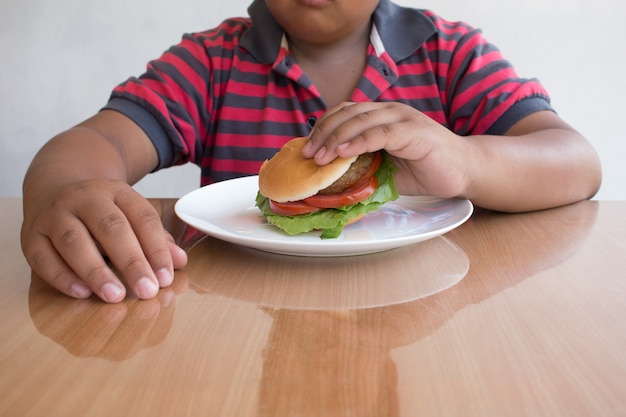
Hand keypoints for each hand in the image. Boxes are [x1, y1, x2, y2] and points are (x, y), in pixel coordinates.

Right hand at [21, 178, 187, 302]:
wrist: (54, 186)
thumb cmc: (102, 211)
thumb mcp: (131, 214)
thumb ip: (156, 238)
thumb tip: (180, 262)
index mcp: (117, 192)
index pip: (142, 218)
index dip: (157, 248)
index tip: (167, 277)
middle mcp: (85, 199)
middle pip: (110, 228)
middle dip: (131, 261)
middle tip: (148, 290)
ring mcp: (55, 214)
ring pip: (74, 240)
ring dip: (96, 271)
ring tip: (116, 296)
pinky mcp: (31, 234)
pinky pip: (43, 256)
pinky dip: (62, 276)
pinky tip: (82, 293)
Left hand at [302, 102, 469, 198]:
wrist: (463, 171)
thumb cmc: (425, 170)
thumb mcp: (385, 168)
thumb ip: (362, 166)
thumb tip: (331, 179)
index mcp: (382, 116)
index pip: (345, 113)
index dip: (323, 127)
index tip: (307, 147)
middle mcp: (390, 111)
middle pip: (348, 114)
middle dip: (323, 133)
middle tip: (307, 154)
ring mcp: (403, 119)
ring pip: (361, 120)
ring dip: (336, 138)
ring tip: (319, 157)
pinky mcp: (414, 132)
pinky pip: (381, 133)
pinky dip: (359, 141)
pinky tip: (343, 153)